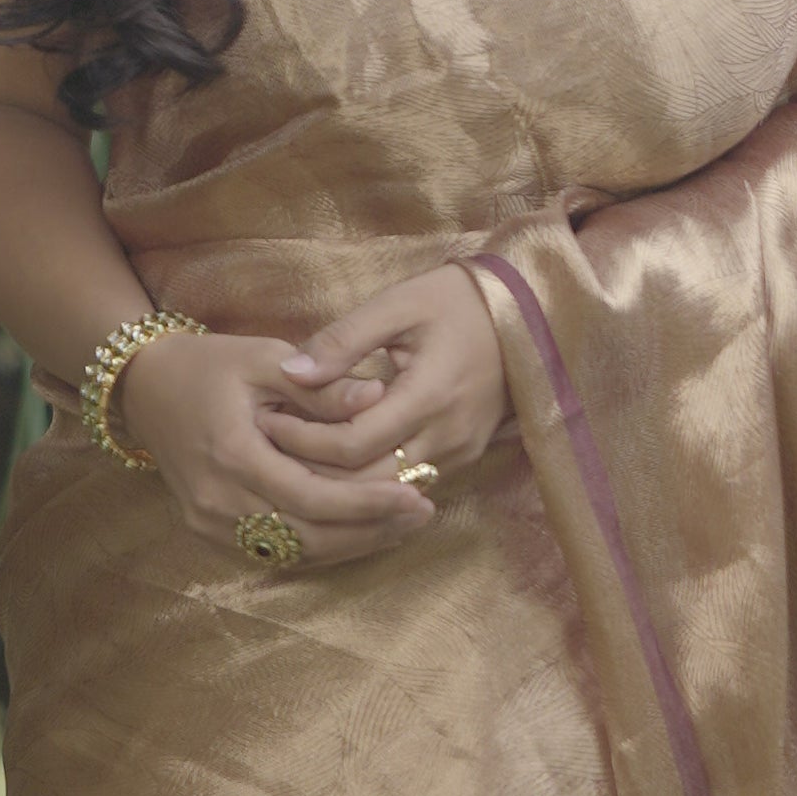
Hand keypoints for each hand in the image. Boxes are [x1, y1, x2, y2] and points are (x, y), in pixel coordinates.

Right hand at [107, 317, 445, 568]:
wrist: (145, 389)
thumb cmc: (209, 365)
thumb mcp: (264, 359)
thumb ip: (320, 386)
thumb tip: (378, 396)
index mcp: (231, 454)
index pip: (311, 496)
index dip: (367, 504)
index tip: (416, 495)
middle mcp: (217, 500)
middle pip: (308, 536)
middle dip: (370, 530)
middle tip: (424, 513)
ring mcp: (209, 522)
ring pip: (295, 552)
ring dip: (353, 543)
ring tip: (404, 525)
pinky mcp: (210, 531)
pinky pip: (275, 550)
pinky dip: (322, 544)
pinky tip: (362, 530)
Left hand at [282, 261, 510, 487]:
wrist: (530, 312)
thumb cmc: (458, 300)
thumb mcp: (399, 304)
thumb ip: (344, 340)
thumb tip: (290, 371)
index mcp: (430, 394)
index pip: (353, 444)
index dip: (303, 440)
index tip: (266, 421)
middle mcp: (448, 435)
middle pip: (366, 483)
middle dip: (314, 473)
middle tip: (269, 453)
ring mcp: (460, 453)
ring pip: (386, 494)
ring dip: (340, 486)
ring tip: (293, 461)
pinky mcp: (465, 458)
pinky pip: (407, 486)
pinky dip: (368, 483)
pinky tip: (334, 465)